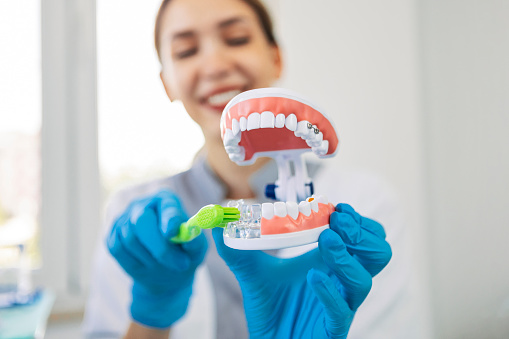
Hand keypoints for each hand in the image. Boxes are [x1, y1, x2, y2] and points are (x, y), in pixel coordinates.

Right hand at [107, 190, 207, 327]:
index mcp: (167, 200)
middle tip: (180, 264)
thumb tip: (190, 236)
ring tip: (167, 265)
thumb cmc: (185, 254)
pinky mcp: (112, 235)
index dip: (169, 218)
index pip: (167, 206)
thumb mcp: (197, 249)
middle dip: (159, 246)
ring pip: (130, 239)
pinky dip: (134, 262)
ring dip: (151, 259)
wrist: (164, 271)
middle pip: (142, 220)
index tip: (172, 233)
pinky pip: (118, 249)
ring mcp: (124, 219)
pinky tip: (148, 265)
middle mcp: (143, 204)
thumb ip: (195, 241)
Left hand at [212, 203, 391, 337]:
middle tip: (337, 221)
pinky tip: (311, 278)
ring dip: (348, 256)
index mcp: (329, 262)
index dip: (354, 219)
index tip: (334, 206)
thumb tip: (219, 222)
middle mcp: (340, 281)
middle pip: (378, 253)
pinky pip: (341, 310)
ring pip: (365, 280)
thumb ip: (237, 248)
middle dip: (361, 232)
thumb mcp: (251, 272)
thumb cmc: (271, 309)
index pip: (361, 235)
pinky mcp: (331, 329)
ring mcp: (340, 305)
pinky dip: (329, 291)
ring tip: (325, 241)